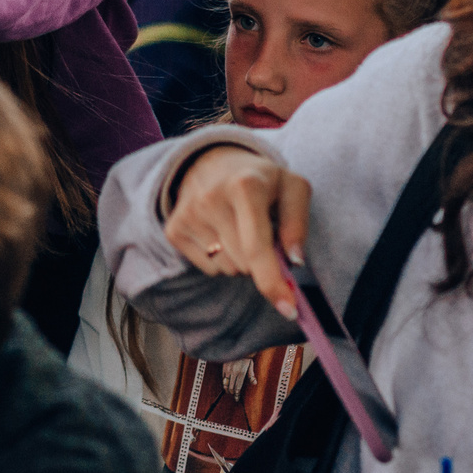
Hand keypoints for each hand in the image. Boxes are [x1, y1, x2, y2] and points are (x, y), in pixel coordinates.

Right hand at [164, 144, 312, 319]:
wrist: (212, 162)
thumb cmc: (260, 180)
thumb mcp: (291, 188)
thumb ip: (298, 223)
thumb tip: (294, 262)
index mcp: (245, 185)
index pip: (257, 247)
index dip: (273, 282)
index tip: (289, 310)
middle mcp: (211, 198)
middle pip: (245, 264)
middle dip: (261, 261)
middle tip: (262, 234)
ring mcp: (188, 214)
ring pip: (227, 269)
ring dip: (240, 260)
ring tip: (239, 229)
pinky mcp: (174, 229)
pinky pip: (208, 269)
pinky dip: (221, 260)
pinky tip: (220, 233)